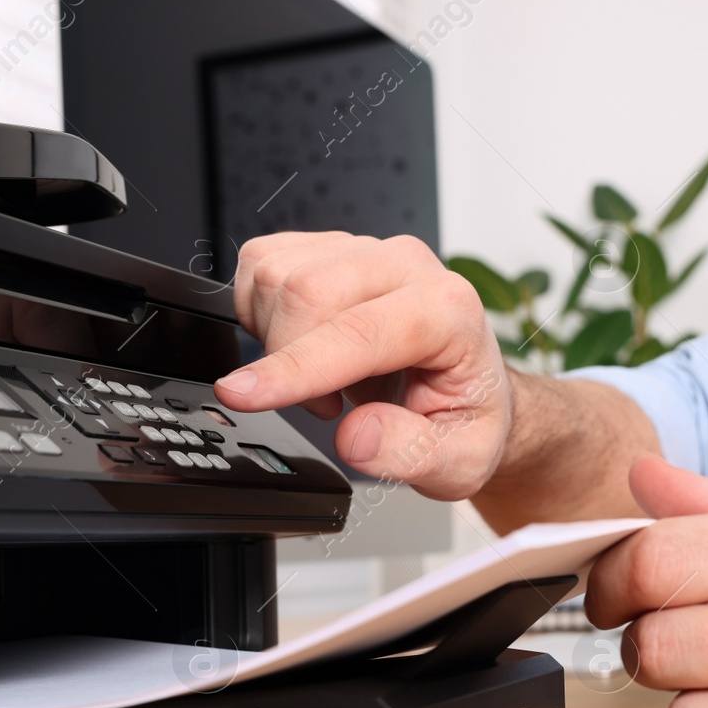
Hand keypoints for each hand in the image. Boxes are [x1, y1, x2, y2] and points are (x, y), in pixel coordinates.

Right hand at [212, 232, 510, 499]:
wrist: (465, 386)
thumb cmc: (464, 413)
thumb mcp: (460, 460)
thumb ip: (411, 454)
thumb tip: (356, 436)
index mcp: (449, 310)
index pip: (358, 331)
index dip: (294, 367)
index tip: (243, 395)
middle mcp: (407, 266)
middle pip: (307, 289)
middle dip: (287, 360)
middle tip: (327, 405)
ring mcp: (363, 250)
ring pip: (276, 274)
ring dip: (276, 339)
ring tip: (324, 375)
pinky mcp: (325, 247)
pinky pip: (261, 265)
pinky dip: (261, 314)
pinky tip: (302, 344)